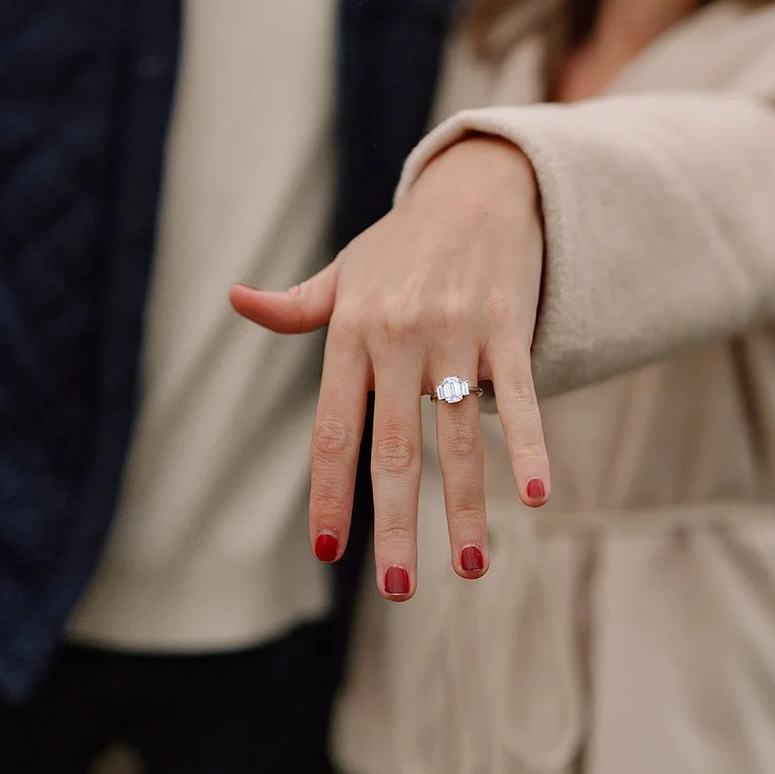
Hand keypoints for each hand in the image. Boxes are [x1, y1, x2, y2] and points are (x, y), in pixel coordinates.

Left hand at [232, 135, 548, 598]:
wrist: (477, 187)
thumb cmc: (404, 241)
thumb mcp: (346, 270)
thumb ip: (296, 306)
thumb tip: (235, 300)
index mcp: (352, 331)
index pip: (335, 428)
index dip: (329, 493)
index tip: (326, 550)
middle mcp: (399, 335)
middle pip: (394, 447)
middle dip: (395, 522)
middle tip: (397, 587)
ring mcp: (455, 332)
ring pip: (459, 435)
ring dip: (467, 507)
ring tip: (472, 567)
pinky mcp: (507, 326)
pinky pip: (517, 396)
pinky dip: (528, 446)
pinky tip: (538, 496)